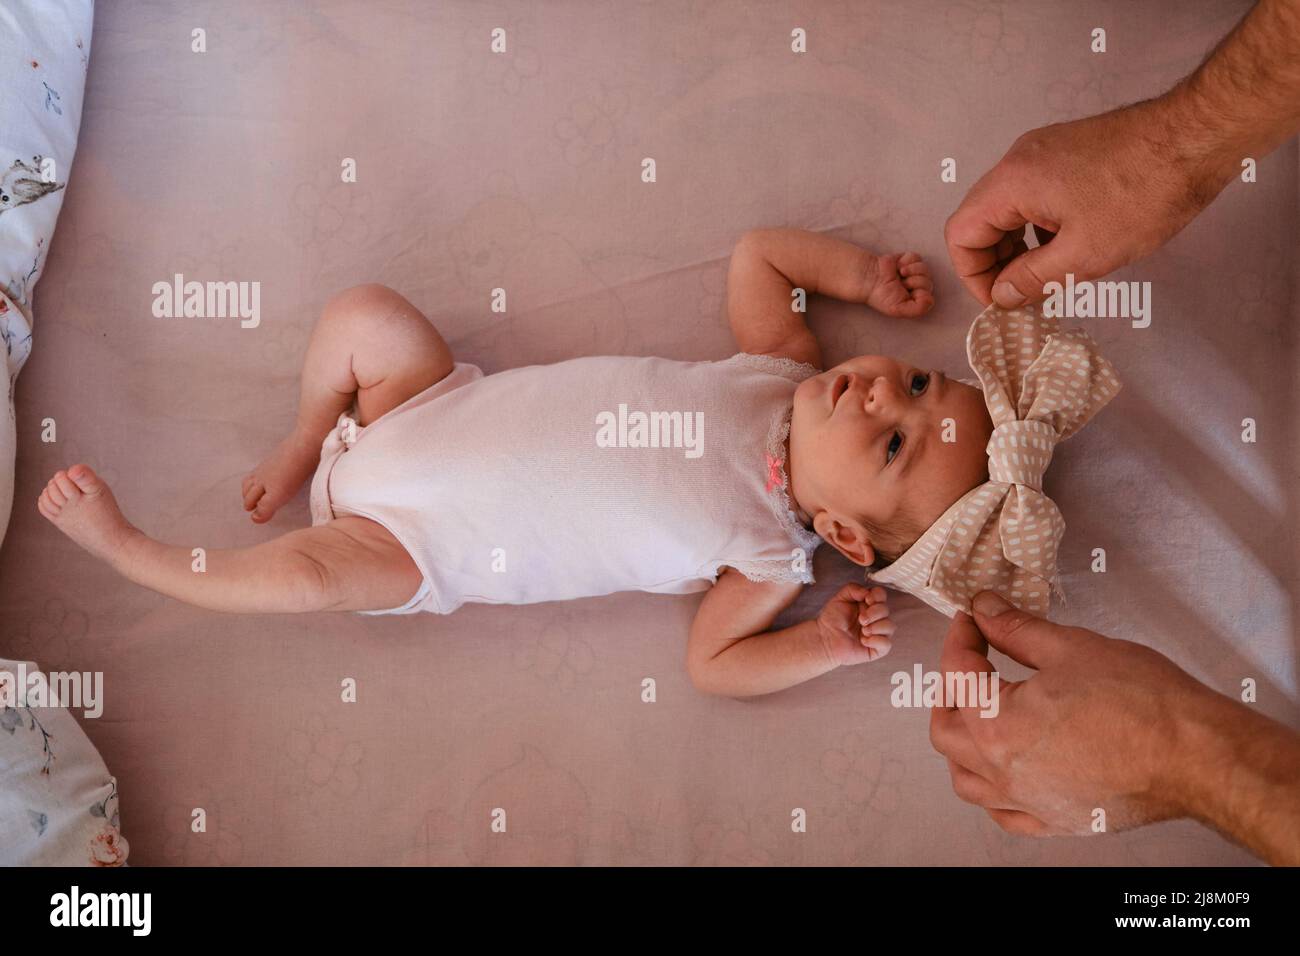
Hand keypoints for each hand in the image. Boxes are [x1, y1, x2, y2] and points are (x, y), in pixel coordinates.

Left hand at [816, 583, 894, 665]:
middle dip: (874, 613)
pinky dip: (875, 641)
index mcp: (868, 605)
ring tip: (863, 630)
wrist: (825, 639)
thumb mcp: (839, 598)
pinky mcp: (877, 648)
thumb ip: (852, 588)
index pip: (882, 595)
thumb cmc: (832, 620)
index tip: (867, 600)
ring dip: (876, 627)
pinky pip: (887, 644)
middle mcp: (875, 618)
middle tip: (861, 619)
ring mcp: (877, 633)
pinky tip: (863, 641)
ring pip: (891, 627)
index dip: (877, 596)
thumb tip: (867, 592)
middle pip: (886, 610)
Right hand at [865, 252, 933, 317]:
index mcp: (915, 300)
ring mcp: (913, 273)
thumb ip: (918, 309)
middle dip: (914, 282)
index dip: (919, 295)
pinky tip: (898, 265)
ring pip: (925, 269)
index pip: (929, 298)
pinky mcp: (909, 260)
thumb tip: (931, 299)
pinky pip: (917, 258)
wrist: (870, 278)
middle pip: (928, 283)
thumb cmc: (882, 296)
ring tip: (900, 273)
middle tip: (901, 284)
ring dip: (912, 270)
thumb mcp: (898, 310)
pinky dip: (907, 261)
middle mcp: (916, 287)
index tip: (906, 294)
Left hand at [929, 591, 1219, 835]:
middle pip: (946, 730)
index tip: (973, 618)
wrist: (1198, 756)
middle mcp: (1002, 773)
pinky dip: (992, 790)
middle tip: (970, 659)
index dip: (961, 637)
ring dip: (961, 742)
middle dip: (949, 689)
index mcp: (996, 727)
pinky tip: (1001, 770)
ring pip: (966, 779)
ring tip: (977, 712)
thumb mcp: (1071, 648)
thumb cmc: (1142, 702)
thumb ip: (1016, 629)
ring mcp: (1028, 803)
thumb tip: (985, 608)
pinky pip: (1004, 813)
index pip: (957, 675)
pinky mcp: (1056, 821)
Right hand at [944, 100, 1225, 307]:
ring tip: (1049, 274)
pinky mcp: (1067, 149)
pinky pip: (1034, 193)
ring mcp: (1043, 150)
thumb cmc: (1142, 196)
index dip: (973, 276)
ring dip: (1018, 246)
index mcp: (1012, 182)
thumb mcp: (1084, 253)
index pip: (961, 234)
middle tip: (1026, 294)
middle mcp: (1018, 160)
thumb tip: (1001, 296)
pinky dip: (1038, 225)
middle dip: (995, 263)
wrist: (1199, 135)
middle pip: (980, 219)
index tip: (1003, 301)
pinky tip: (1070, 243)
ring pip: (1008, 207)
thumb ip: (1032, 279)